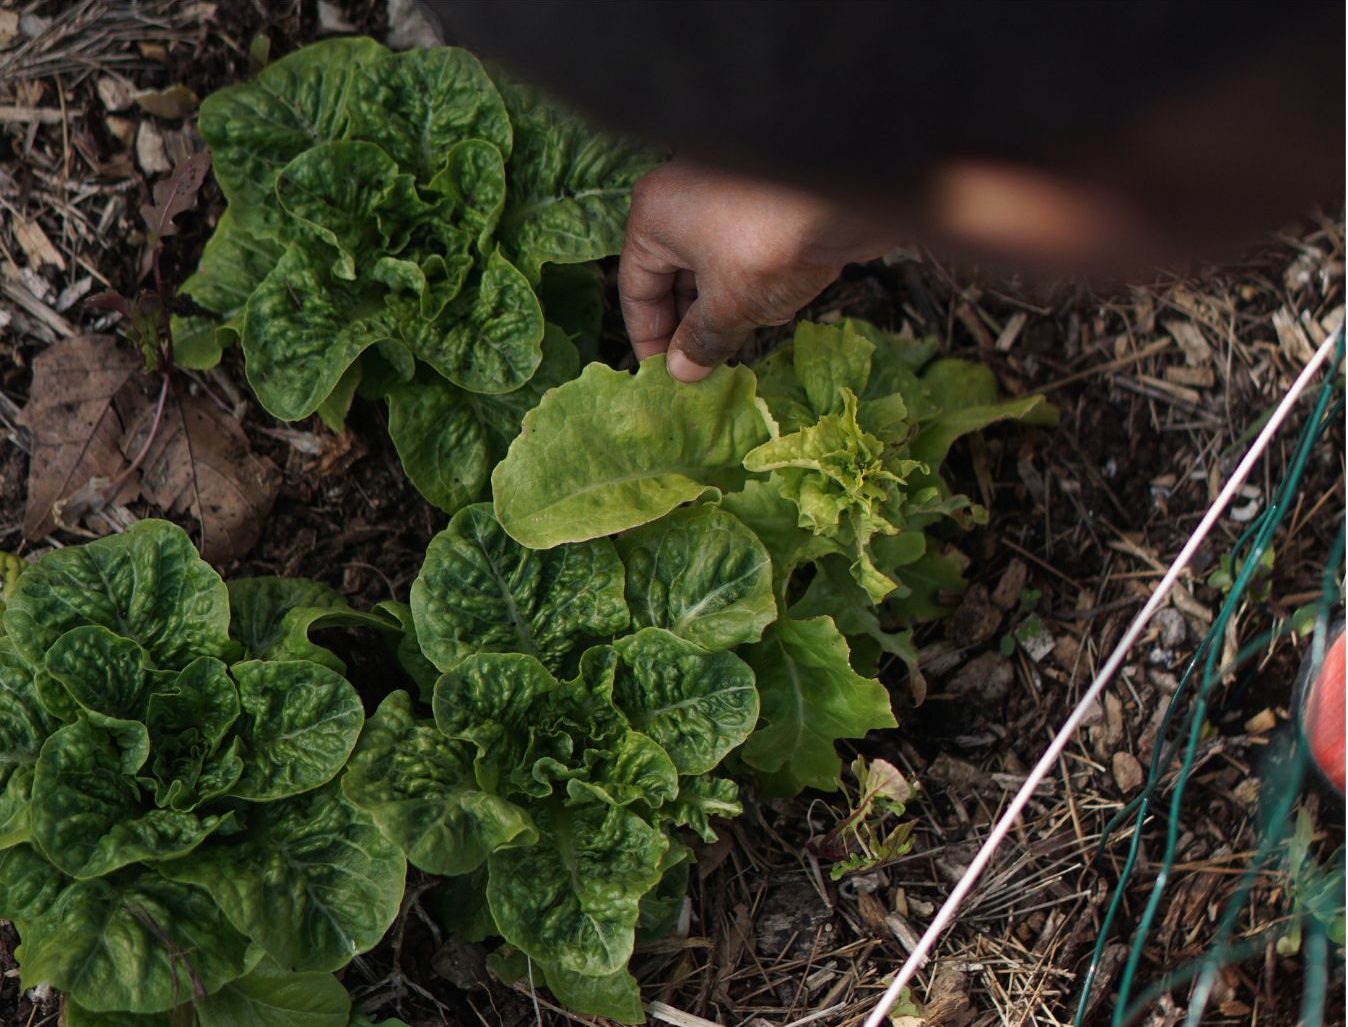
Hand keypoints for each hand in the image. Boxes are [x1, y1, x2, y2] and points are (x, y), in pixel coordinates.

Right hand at [619, 160, 892, 380]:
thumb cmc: (773, 245)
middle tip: (701, 367)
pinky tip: (772, 309)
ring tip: (739, 342)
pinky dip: (748, 283)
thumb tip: (682, 371)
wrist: (852, 191)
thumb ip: (701, 341)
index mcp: (655, 215)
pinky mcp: (765, 200)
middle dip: (688, 324)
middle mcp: (682, 197)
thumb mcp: (730, 306)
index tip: (665, 376)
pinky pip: (741, 251)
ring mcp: (725, 194)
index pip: (636, 289)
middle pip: (671, 275)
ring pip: (708, 265)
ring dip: (720, 307)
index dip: (650, 339)